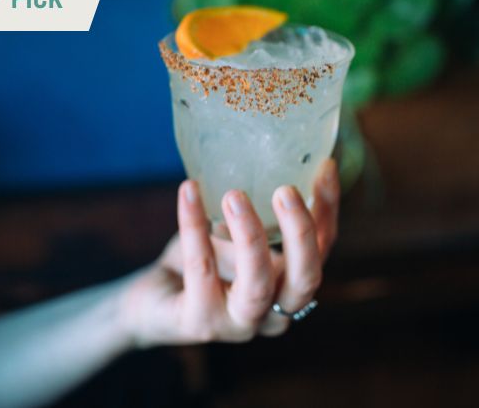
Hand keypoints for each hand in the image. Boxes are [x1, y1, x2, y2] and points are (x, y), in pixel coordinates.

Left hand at [123, 159, 339, 347]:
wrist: (150, 303)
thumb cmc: (201, 263)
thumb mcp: (233, 234)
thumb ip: (256, 214)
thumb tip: (270, 154)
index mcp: (289, 286)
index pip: (322, 249)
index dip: (328, 209)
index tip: (325, 167)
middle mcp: (273, 312)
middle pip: (306, 279)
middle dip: (300, 232)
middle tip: (285, 190)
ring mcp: (238, 325)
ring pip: (257, 285)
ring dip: (249, 236)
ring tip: (233, 194)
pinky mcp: (199, 324)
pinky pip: (201, 270)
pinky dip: (194, 226)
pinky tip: (188, 191)